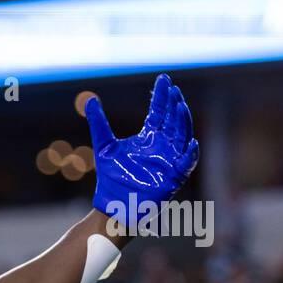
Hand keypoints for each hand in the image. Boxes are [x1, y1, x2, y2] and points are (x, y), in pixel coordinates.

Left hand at [85, 73, 199, 228]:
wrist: (113, 204)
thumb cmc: (111, 177)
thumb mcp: (104, 145)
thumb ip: (99, 123)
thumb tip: (90, 100)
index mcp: (149, 137)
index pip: (159, 111)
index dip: (162, 95)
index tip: (164, 79)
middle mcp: (163, 146)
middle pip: (173, 120)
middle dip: (173, 104)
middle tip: (172, 89)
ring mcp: (170, 160)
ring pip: (182, 136)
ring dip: (183, 122)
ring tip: (180, 106)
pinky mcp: (173, 177)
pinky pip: (186, 164)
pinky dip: (190, 154)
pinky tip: (191, 142)